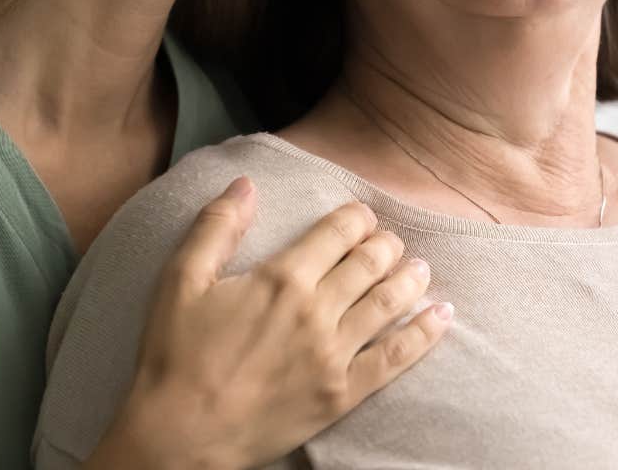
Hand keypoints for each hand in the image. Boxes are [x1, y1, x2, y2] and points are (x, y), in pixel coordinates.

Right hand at [94, 176, 451, 468]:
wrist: (182, 435)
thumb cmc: (175, 356)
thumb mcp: (180, 280)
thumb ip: (216, 227)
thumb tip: (244, 183)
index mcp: (281, 277)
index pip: (337, 233)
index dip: (355, 218)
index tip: (362, 214)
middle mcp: (316, 311)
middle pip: (369, 264)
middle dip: (385, 244)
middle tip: (391, 239)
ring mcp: (334, 355)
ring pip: (388, 304)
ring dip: (410, 279)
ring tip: (421, 267)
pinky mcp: (342, 394)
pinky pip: (395, 359)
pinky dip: (424, 334)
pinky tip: (442, 316)